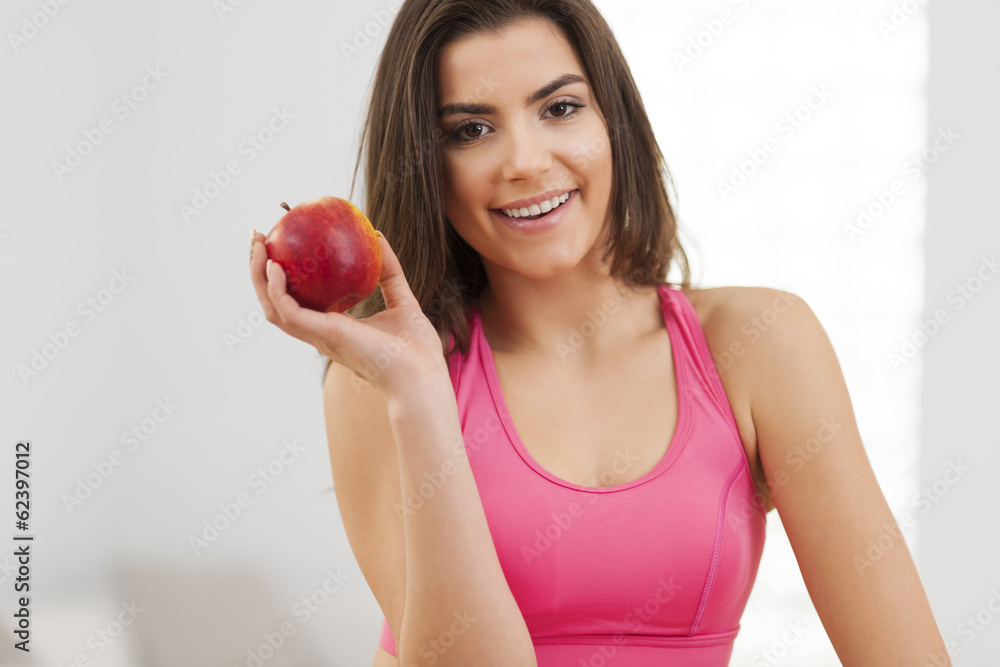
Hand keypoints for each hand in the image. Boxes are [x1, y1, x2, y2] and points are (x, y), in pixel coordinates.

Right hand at [249, 229, 447, 395]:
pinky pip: (289, 311)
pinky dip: (276, 289)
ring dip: (258, 277)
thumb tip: (377, 236)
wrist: (422, 375)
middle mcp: (320, 333)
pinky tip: (276, 266)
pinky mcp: (324, 334)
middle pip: (276, 303)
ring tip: (256, 245)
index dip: (284, 279)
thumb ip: (390, 272)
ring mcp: (319, 336)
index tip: (279, 247)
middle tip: (257, 238)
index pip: (298, 303)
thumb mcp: (402, 300)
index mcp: (334, 328)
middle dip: (260, 272)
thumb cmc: (416, 350)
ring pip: (272, 308)